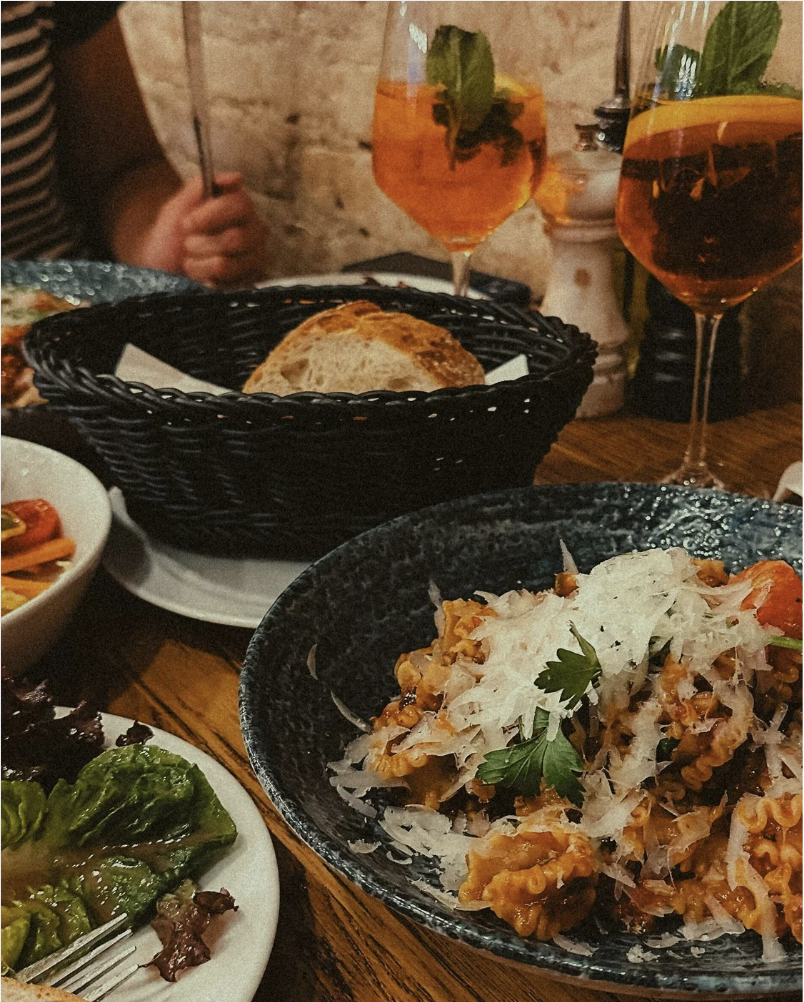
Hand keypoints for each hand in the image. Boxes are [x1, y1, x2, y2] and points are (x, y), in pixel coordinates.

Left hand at [141, 171, 267, 287]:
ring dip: (198, 264)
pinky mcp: (249, 283)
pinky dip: (206, 281)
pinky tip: (203, 276)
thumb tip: (236, 177)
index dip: (210, 215)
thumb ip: (202, 187)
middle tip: (188, 245)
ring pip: (226, 265)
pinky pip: (226, 286)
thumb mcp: (178, 206)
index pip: (240, 205)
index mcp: (239, 207)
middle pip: (235, 239)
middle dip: (201, 245)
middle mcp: (254, 231)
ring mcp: (254, 259)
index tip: (187, 223)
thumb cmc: (172, 236)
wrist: (163, 269)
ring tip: (191, 262)